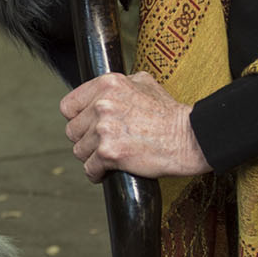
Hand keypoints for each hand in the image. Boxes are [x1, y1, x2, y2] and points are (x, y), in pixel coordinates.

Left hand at [61, 71, 206, 182]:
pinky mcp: (109, 152)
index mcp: (107, 85)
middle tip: (102, 143)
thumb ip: (120, 84)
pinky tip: (108, 171)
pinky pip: (89, 168)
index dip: (77, 118)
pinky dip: (97, 173)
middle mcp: (102, 104)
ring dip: (92, 157)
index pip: (69, 105)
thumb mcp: (145, 83)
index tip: (85, 125)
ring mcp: (104, 129)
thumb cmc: (169, 114)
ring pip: (79, 150)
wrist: (188, 137)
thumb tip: (103, 91)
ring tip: (108, 157)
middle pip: (72, 130)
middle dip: (86, 139)